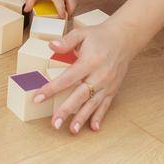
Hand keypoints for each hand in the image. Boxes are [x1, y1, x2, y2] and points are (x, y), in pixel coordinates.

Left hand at [35, 19, 139, 133]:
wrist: (125, 38)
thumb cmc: (100, 36)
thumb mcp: (81, 33)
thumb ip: (66, 41)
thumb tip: (51, 46)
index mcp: (89, 61)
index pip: (68, 78)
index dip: (52, 89)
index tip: (38, 97)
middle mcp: (99, 75)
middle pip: (80, 95)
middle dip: (67, 110)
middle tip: (54, 123)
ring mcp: (107, 84)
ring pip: (93, 104)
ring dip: (82, 118)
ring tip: (71, 130)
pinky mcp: (113, 89)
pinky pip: (105, 105)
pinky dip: (99, 117)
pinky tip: (93, 128)